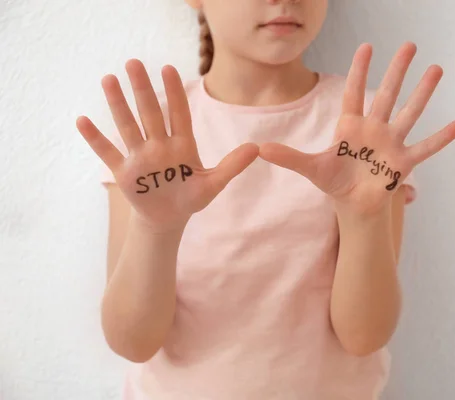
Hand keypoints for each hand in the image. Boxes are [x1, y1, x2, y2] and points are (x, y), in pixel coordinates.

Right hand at [76, 59, 258, 230]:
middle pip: (150, 113)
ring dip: (118, 104)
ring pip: (128, 126)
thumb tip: (256, 148)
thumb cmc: (191, 198)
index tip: (169, 69)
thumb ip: (232, 166)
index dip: (174, 93)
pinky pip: (108, 153)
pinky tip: (82, 120)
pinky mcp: (125, 172)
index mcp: (182, 145)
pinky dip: (96, 139)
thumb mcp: (213, 184)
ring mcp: (140, 157)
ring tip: (109, 79)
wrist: (168, 219)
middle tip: (134, 63)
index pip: (178, 113)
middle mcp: (159, 145)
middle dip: (143, 89)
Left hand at [259, 42, 454, 214]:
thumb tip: (258, 148)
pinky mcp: (403, 164)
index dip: (358, 70)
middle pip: (386, 95)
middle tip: (410, 45)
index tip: (366, 46)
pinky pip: (424, 148)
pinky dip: (440, 139)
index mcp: (350, 126)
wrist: (353, 204)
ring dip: (422, 94)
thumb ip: (288, 156)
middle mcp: (374, 129)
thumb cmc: (334, 182)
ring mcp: (391, 144)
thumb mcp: (311, 167)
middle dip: (397, 70)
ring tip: (436, 69)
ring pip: (409, 114)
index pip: (354, 92)